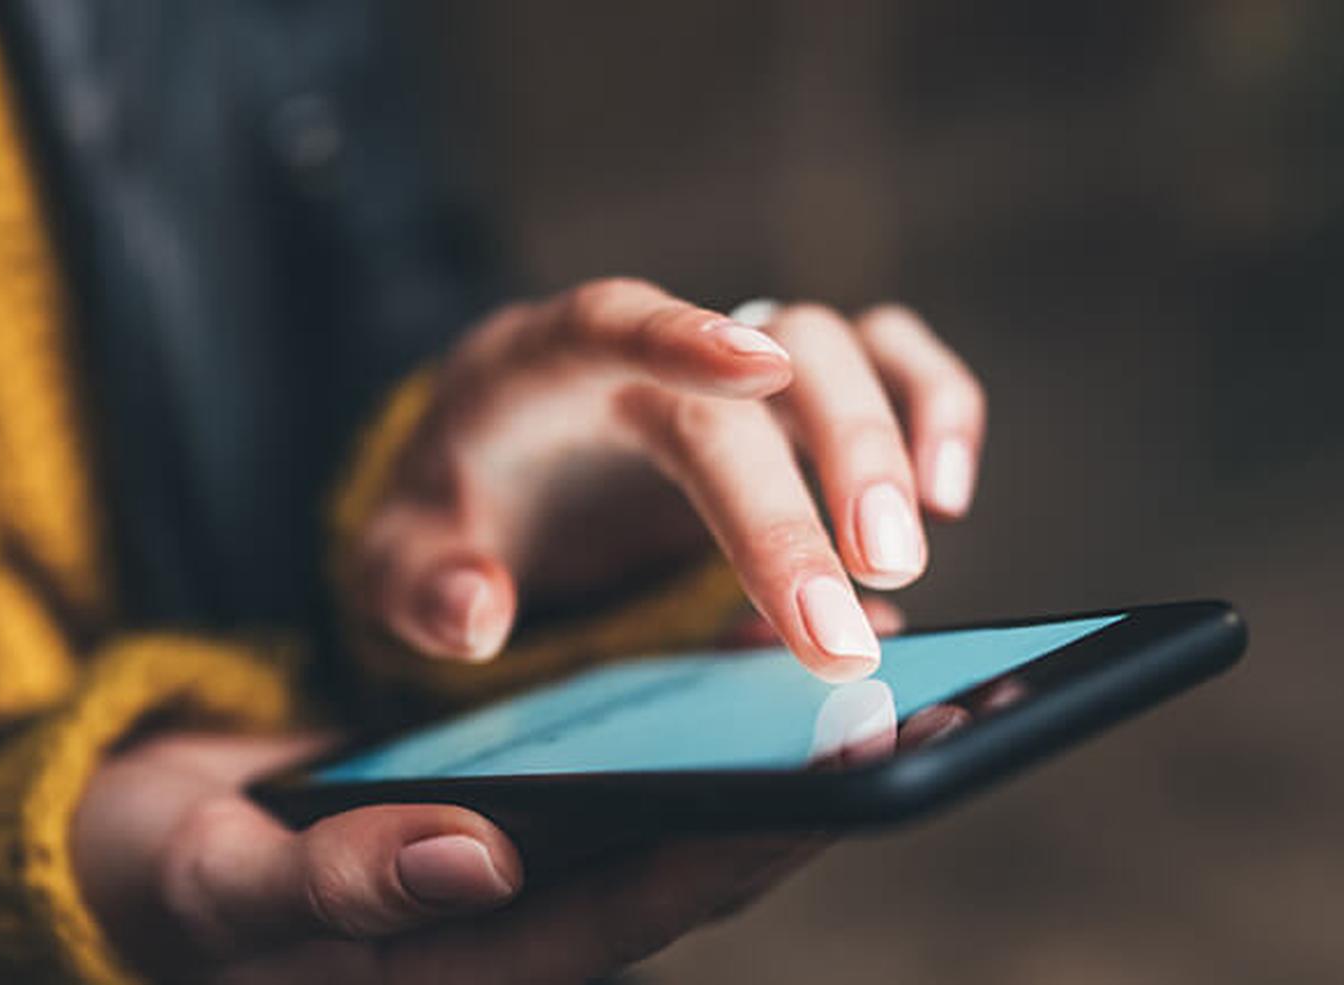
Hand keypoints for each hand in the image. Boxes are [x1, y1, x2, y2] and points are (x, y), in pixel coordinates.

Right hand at [73, 732, 824, 983]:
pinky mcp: (503, 813)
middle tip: (893, 715)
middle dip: (788, 798)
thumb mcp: (217, 878)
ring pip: (663, 814)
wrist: (118, 843)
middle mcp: (508, 926)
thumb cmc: (158, 874)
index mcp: (458, 964)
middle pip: (677, 868)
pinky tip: (736, 646)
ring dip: (758, 749)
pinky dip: (685, 712)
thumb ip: (333, 885)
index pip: (624, 913)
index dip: (726, 849)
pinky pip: (618, 768)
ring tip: (857, 665)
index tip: (823, 783)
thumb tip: (473, 861)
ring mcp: (511, 868)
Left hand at [352, 279, 983, 679]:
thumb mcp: (394, 562)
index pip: (609, 321)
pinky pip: (886, 362)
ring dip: (881, 448)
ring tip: (902, 563)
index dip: (680, 334)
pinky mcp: (791, 399)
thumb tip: (477, 617)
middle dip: (803, 495)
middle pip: (749, 380)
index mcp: (537, 367)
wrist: (492, 476)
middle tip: (844, 616)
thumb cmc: (450, 510)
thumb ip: (420, 588)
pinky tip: (950, 492)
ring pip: (836, 349)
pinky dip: (932, 409)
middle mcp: (650, 349)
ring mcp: (733, 362)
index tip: (754, 367)